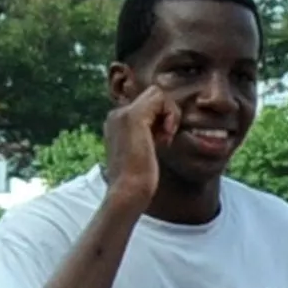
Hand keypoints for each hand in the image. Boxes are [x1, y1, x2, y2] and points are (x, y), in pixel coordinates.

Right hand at [101, 84, 178, 210]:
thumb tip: (165, 128)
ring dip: (170, 114)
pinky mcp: (133, 117)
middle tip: (164, 140)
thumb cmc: (138, 182)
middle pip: (153, 96)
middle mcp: (116, 115)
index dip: (160, 120)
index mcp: (116, 123)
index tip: (160, 143)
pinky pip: (161, 98)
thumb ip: (149, 137)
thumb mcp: (144, 153)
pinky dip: (170, 115)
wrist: (128, 193)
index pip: (147, 106)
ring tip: (164, 139)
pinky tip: (166, 137)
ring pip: (157, 93)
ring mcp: (122, 114)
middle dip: (166, 114)